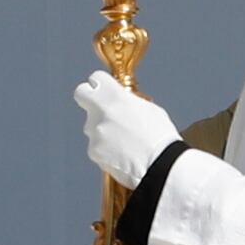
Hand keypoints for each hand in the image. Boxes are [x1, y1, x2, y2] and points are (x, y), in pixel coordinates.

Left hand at [74, 72, 179, 186]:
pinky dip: (105, 150)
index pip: (97, 78)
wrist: (160, 166)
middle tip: (101, 108)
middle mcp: (100, 111)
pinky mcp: (93, 151)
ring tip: (125, 142)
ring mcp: (94, 132)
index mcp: (115, 97)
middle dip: (89, 99)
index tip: (104, 89)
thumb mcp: (149, 109)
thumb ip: (129, 102)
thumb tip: (121, 102)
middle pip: (83, 96)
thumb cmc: (160, 137)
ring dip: (103, 131)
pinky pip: (96, 146)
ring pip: (92, 126)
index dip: (100, 84)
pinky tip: (122, 155)